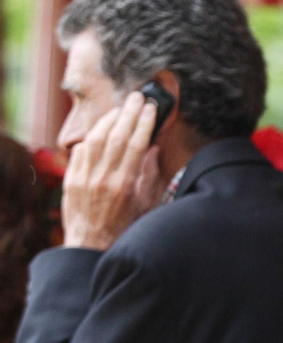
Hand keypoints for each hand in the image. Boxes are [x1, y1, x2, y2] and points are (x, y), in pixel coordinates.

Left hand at [62, 93, 160, 250]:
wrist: (92, 246)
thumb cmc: (125, 228)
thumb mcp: (146, 206)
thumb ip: (149, 177)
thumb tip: (153, 150)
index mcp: (125, 185)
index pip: (136, 145)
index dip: (144, 123)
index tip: (152, 108)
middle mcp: (103, 178)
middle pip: (117, 136)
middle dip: (129, 113)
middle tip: (138, 97)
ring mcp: (84, 178)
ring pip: (96, 139)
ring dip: (109, 120)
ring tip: (120, 108)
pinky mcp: (71, 179)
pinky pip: (80, 151)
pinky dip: (91, 137)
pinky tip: (100, 129)